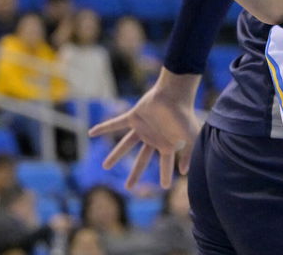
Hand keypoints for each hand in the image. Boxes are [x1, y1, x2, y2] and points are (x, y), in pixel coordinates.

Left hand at [88, 70, 201, 189]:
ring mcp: (142, 128)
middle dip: (135, 174)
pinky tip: (91, 133)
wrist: (174, 94)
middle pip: (142, 160)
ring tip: (105, 167)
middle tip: (129, 188)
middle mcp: (153, 138)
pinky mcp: (133, 117)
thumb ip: (189, 153)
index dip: (165, 175)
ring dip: (115, 155)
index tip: (165, 187)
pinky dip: (104, 128)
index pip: (165, 164)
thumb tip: (185, 173)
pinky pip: (116, 124)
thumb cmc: (184, 115)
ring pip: (126, 145)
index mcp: (166, 144)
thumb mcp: (191, 136)